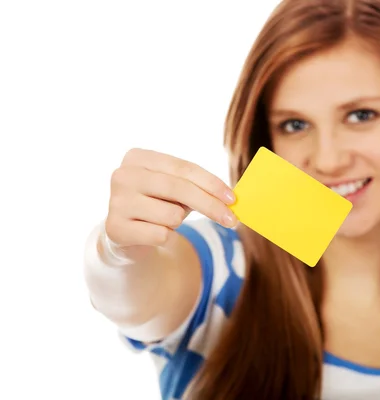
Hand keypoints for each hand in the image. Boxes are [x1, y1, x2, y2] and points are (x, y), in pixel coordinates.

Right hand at [104, 148, 236, 258]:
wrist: (128, 235)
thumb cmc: (158, 205)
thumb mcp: (177, 190)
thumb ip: (199, 188)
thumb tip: (230, 200)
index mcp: (138, 157)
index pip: (184, 168)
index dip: (212, 184)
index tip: (232, 199)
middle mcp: (123, 175)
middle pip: (179, 189)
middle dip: (210, 205)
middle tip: (231, 220)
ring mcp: (116, 201)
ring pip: (172, 215)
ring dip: (178, 222)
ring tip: (164, 220)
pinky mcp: (115, 228)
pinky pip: (160, 235)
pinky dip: (166, 238)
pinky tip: (153, 233)